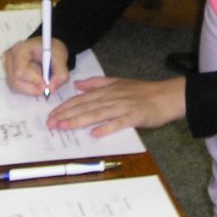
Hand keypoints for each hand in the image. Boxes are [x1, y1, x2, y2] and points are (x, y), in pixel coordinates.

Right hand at [3, 36, 69, 96]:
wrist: (49, 48)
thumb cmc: (53, 50)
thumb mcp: (61, 59)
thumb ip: (60, 74)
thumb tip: (51, 89)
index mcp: (20, 50)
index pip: (20, 71)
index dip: (34, 81)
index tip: (48, 83)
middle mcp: (9, 58)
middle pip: (15, 82)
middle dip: (34, 88)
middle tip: (47, 86)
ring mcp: (7, 67)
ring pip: (16, 87)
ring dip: (32, 89)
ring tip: (43, 79)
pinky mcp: (9, 74)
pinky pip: (17, 87)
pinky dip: (29, 88)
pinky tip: (37, 80)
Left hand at [45, 76, 185, 137]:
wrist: (166, 96)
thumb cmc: (142, 91)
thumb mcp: (117, 82)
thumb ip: (96, 83)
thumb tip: (77, 85)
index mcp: (106, 90)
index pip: (81, 99)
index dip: (65, 107)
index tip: (51, 115)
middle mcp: (111, 97)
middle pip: (85, 106)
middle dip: (66, 115)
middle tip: (51, 124)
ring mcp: (123, 106)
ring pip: (97, 113)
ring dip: (79, 120)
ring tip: (64, 127)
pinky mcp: (134, 116)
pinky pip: (118, 123)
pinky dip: (107, 128)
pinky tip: (95, 134)